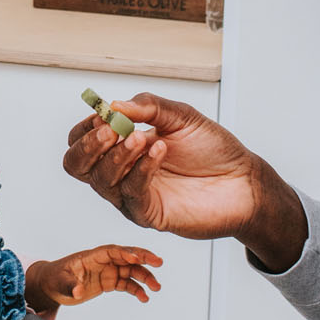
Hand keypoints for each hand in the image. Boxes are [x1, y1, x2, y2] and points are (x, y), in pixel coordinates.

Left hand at [25, 246, 162, 311]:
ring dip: (145, 277)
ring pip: (131, 271)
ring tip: (156, 287)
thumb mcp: (60, 283)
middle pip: (127, 257)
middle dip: (143, 258)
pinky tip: (144, 297)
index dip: (125, 253)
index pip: (111, 251)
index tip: (136, 258)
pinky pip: (127, 284)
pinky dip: (136, 290)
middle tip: (158, 262)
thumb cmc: (55, 279)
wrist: (52, 286)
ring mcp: (108, 271)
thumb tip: (78, 291)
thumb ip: (70, 286)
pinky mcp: (109, 282)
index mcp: (92, 256)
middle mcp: (103, 261)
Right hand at [61, 93, 307, 269]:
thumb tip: (114, 105)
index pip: (80, 141)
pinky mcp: (149, 215)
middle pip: (76, 166)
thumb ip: (148, 106)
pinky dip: (141, 169)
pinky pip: (131, 194)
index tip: (102, 113)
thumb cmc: (213, 150)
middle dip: (88, 146)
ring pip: (102, 180)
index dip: (85, 127)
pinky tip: (159, 151)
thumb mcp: (180, 116)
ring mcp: (132, 196)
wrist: (243, 181)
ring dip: (119, 154)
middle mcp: (120, 174)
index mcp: (121, 148)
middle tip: (110, 129)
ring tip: (142, 136)